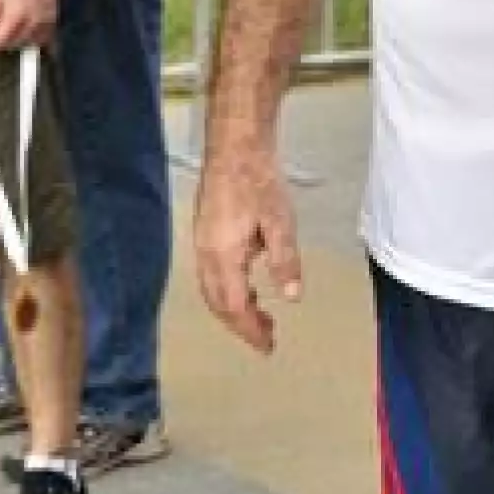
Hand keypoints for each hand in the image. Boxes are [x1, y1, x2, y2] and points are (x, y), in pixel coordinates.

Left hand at [0, 0, 57, 48]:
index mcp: (16, 17)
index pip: (2, 41)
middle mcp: (33, 23)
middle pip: (16, 44)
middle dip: (5, 43)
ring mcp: (46, 23)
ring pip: (31, 43)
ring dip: (19, 42)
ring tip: (12, 34)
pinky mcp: (54, 21)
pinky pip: (43, 38)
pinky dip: (33, 38)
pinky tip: (26, 32)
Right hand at [194, 146, 302, 355]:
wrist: (235, 147)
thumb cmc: (258, 180)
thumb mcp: (280, 221)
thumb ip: (285, 261)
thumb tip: (291, 297)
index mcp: (223, 256)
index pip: (234, 306)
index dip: (250, 330)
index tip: (268, 346)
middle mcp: (205, 254)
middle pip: (218, 303)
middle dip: (240, 325)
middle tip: (266, 339)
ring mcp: (201, 244)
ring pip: (212, 291)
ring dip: (234, 309)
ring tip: (261, 318)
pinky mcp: (204, 234)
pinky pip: (211, 275)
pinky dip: (228, 291)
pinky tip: (249, 285)